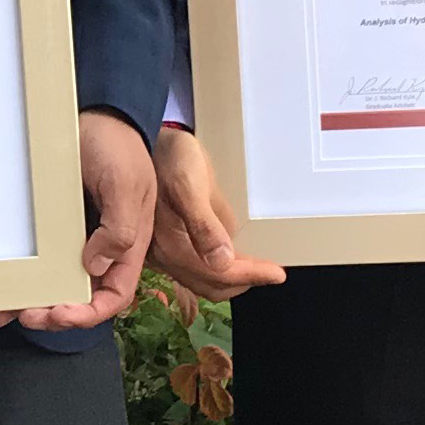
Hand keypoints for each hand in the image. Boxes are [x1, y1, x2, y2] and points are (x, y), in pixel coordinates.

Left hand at [2, 111, 151, 331]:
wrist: (96, 114)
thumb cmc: (117, 145)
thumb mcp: (125, 184)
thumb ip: (121, 228)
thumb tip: (96, 265)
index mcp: (128, 245)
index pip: (114, 296)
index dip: (89, 313)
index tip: (61, 314)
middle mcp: (102, 248)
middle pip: (81, 297)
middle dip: (54, 314)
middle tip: (26, 314)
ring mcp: (76, 238)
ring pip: (56, 282)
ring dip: (31, 300)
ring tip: (3, 310)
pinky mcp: (53, 226)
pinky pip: (39, 256)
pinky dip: (22, 273)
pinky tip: (1, 281)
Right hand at [146, 123, 282, 298]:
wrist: (147, 140)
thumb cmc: (170, 157)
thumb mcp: (189, 185)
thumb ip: (204, 225)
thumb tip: (222, 261)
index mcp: (170, 244)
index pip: (218, 274)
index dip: (251, 275)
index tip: (277, 273)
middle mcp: (163, 255)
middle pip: (210, 284)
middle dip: (244, 281)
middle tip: (271, 271)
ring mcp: (163, 251)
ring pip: (203, 280)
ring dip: (232, 278)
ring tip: (257, 266)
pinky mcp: (166, 243)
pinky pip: (195, 269)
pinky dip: (219, 270)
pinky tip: (232, 256)